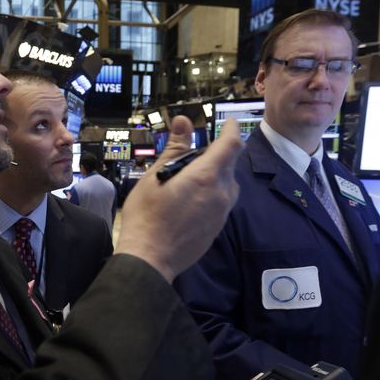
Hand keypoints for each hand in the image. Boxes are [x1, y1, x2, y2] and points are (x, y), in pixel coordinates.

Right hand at [114, 115, 242, 282]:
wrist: (150, 258)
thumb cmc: (147, 215)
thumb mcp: (155, 176)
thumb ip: (174, 148)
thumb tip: (183, 121)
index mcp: (206, 176)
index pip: (231, 144)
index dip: (233, 130)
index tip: (230, 122)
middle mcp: (221, 193)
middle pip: (229, 164)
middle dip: (219, 154)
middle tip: (196, 153)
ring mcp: (221, 213)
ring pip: (228, 184)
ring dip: (217, 175)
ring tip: (193, 177)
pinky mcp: (217, 228)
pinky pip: (222, 202)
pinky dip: (213, 193)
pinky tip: (192, 200)